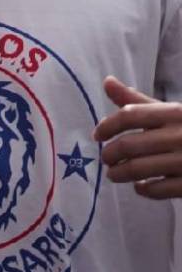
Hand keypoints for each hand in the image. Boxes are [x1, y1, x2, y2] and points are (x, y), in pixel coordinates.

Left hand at [93, 75, 181, 198]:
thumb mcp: (170, 112)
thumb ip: (137, 101)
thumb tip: (107, 81)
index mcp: (173, 113)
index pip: (129, 115)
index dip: (107, 126)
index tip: (97, 136)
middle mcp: (180, 135)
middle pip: (129, 145)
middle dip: (110, 154)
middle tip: (105, 159)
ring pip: (139, 169)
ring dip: (119, 173)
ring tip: (114, 174)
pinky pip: (159, 190)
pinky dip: (144, 190)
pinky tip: (140, 187)